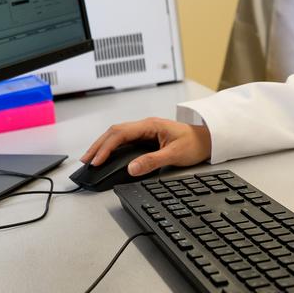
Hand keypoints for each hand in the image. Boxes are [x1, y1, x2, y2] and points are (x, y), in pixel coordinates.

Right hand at [81, 117, 212, 175]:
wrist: (207, 139)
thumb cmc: (194, 143)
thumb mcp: (174, 154)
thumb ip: (153, 161)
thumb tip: (132, 168)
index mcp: (150, 125)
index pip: (121, 134)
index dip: (106, 147)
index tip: (97, 160)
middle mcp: (145, 126)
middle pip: (114, 132)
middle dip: (98, 145)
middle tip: (86, 160)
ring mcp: (145, 131)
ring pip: (117, 135)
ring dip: (103, 145)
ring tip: (91, 158)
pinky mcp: (146, 138)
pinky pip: (124, 140)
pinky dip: (112, 147)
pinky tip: (106, 155)